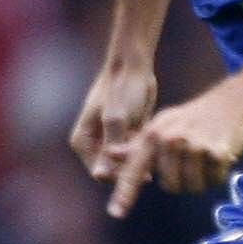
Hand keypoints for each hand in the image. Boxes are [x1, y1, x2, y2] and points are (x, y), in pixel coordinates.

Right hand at [70, 59, 158, 181]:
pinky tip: (159, 142)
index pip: (101, 173)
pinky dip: (147, 149)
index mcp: (82, 142)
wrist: (134, 67)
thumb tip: (100, 176)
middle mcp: (94, 143)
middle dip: (133, 166)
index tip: (141, 167)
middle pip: (115, 169)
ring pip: (128, 161)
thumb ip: (109, 147)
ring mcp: (111, 139)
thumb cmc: (122, 89)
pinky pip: (137, 151)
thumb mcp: (116, 119)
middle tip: (153, 155)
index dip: (120, 174)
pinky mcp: (127, 134)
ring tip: (157, 146)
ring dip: (142, 158)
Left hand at [105, 85, 242, 217]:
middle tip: (192, 159)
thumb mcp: (162, 125)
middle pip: (170, 186)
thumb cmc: (193, 118)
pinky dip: (218, 174)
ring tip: (206, 157)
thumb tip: (111, 154)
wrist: (231, 102)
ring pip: (193, 187)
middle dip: (182, 180)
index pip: (135, 170)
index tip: (116, 214)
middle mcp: (170, 140)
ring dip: (202, 179)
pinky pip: (214, 181)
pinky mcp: (216, 152)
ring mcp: (193, 146)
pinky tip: (220, 156)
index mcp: (152, 135)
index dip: (124, 194)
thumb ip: (137, 144)